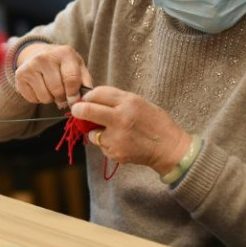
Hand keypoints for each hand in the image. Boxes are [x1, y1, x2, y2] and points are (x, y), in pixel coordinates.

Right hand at [14, 43, 92, 108]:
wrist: (38, 54)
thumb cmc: (63, 64)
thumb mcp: (78, 66)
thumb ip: (84, 81)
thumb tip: (84, 99)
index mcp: (64, 52)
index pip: (71, 79)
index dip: (74, 95)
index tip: (74, 100)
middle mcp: (45, 56)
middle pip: (57, 90)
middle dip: (62, 98)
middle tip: (62, 94)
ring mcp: (30, 65)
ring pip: (45, 97)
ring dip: (50, 98)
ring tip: (50, 89)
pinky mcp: (20, 75)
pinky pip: (33, 99)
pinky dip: (38, 98)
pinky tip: (40, 88)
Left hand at [70, 86, 189, 174]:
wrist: (169, 148)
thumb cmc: (155, 123)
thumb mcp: (139, 102)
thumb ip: (116, 100)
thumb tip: (92, 99)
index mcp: (128, 102)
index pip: (98, 93)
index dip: (88, 96)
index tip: (85, 100)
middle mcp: (120, 119)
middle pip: (87, 110)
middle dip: (78, 110)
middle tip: (77, 111)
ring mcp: (117, 137)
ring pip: (92, 133)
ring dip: (97, 132)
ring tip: (114, 132)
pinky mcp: (115, 153)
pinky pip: (102, 146)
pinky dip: (107, 144)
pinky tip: (122, 143)